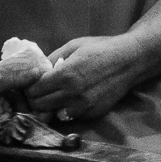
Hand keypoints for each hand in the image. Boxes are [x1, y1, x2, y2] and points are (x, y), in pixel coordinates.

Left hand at [24, 35, 147, 123]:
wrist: (131, 60)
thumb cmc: (102, 48)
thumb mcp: (75, 45)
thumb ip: (53, 58)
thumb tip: (36, 70)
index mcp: (65, 75)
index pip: (33, 91)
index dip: (29, 87)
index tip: (32, 83)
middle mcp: (72, 94)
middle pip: (39, 105)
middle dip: (35, 98)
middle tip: (41, 90)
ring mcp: (82, 107)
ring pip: (52, 114)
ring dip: (49, 106)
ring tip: (55, 96)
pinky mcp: (91, 114)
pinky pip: (69, 116)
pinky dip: (66, 109)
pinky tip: (72, 98)